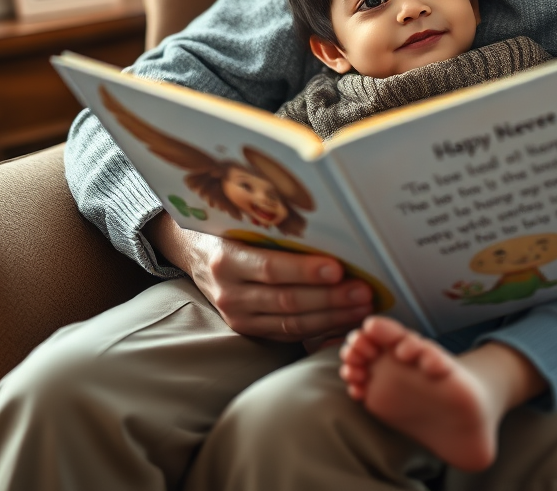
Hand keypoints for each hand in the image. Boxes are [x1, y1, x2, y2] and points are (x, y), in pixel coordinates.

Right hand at [145, 212, 373, 339]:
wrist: (194, 254)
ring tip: (362, 308)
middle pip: (287, 300)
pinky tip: (343, 320)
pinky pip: (288, 334)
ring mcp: (238, 316)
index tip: (338, 268)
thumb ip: (275, 230)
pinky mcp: (247, 330)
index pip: (271, 268)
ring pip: (291, 322)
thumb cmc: (228, 230)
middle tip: (363, 292)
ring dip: (332, 316)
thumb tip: (331, 228)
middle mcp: (229, 292)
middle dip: (330, 298)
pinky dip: (319, 329)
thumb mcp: (242, 223)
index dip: (306, 271)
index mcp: (226, 259)